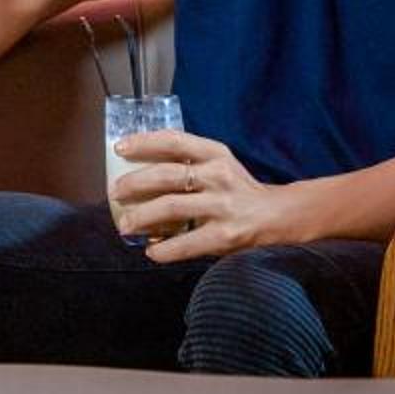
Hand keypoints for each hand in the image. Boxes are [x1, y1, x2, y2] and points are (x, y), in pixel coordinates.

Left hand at [111, 129, 294, 261]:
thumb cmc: (238, 188)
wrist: (279, 215)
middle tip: (115, 193)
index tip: (119, 148)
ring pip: (170, 207)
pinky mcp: (226, 235)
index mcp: (216, 154)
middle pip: (165, 175)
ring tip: (125, 225)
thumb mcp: (219, 165)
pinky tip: (152, 252)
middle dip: (133, 184)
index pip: (174, 141)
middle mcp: (219, 176)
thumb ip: (188, 164)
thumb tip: (138, 176)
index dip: (143, 142)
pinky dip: (164, 249)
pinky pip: (186, 243)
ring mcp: (223, 206)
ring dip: (141, 217)